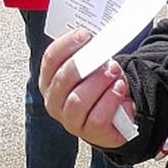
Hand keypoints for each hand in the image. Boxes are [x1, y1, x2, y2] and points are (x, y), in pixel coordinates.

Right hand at [39, 28, 136, 148]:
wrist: (113, 115)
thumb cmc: (98, 88)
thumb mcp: (89, 68)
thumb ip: (86, 54)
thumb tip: (95, 39)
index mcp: (48, 80)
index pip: (51, 58)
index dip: (67, 44)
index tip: (85, 34)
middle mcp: (53, 101)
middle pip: (63, 78)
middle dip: (86, 64)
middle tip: (104, 56)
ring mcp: (69, 120)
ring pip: (78, 100)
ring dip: (98, 83)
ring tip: (114, 72)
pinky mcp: (89, 133)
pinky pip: (97, 117)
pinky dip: (110, 100)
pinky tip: (119, 89)